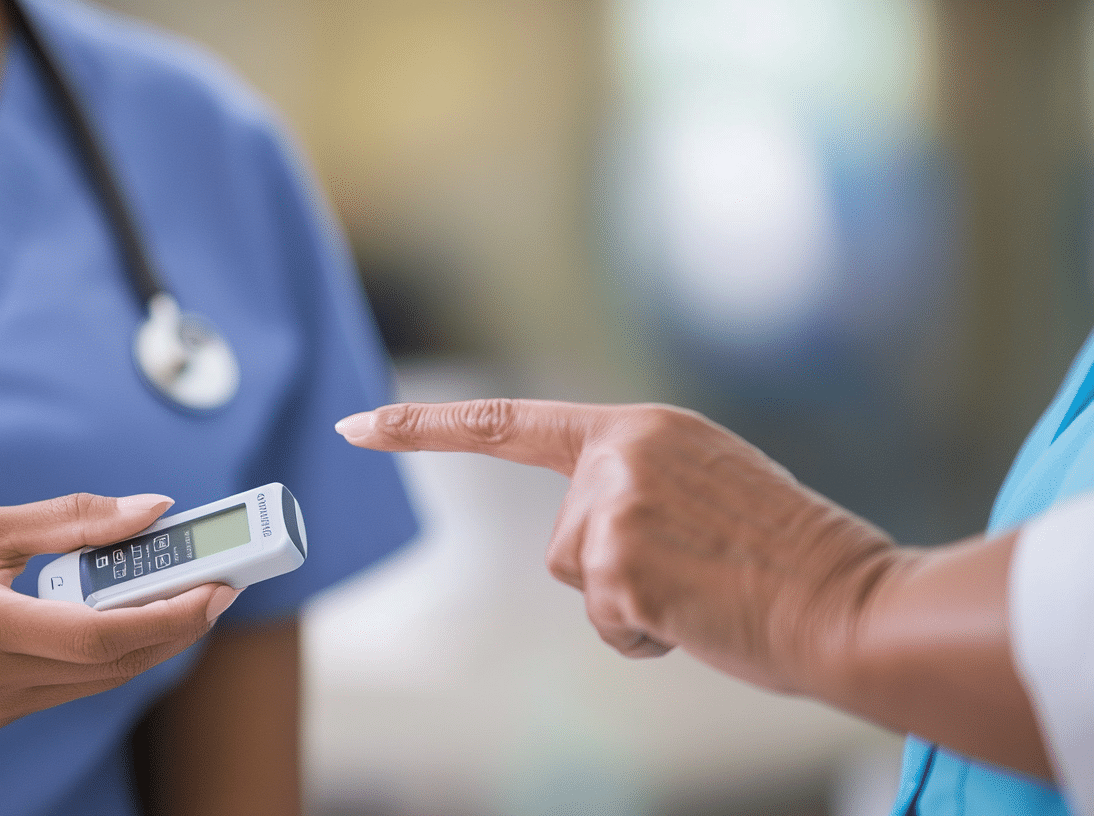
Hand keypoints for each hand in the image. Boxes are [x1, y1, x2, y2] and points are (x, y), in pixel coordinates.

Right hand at [0, 493, 239, 729]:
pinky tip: (136, 618)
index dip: (167, 615)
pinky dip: (115, 655)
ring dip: (154, 642)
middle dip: (178, 626)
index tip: (216, 587)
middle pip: (112, 663)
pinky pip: (76, 686)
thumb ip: (75, 519)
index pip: (97, 634)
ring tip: (191, 596)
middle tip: (221, 585)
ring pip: (102, 681)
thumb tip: (152, 509)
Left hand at [337, 399, 900, 695]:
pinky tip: (699, 617)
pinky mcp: (617, 563)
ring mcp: (615, 506)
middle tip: (694, 570)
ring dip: (631, 603)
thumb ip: (639, 484)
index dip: (425, 428)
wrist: (851, 599)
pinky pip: (606, 623)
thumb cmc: (786, 556)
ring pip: (579, 580)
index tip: (356, 425)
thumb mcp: (707, 486)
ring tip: (704, 589)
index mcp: (642, 428)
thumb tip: (590, 534)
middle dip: (610, 571)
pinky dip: (647, 636)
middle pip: (559, 540)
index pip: (511, 424)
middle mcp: (621, 453)